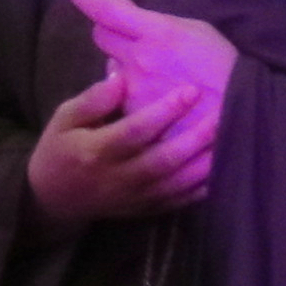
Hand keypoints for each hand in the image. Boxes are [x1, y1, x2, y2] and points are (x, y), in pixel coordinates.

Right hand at [26, 72, 218, 231]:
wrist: (55, 199)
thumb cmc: (60, 149)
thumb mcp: (63, 119)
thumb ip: (92, 100)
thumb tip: (120, 76)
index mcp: (95, 152)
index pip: (135, 131)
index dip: (164, 112)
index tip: (190, 90)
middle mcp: (118, 177)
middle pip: (164, 159)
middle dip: (197, 136)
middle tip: (223, 112)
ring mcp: (134, 197)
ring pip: (177, 182)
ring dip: (206, 161)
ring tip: (230, 136)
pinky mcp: (146, 209)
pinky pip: (180, 200)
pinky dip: (203, 186)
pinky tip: (222, 165)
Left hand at [66, 0, 237, 124]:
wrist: (239, 113)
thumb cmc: (224, 66)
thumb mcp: (196, 30)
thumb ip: (155, 21)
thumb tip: (122, 5)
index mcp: (157, 34)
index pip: (108, 11)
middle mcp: (137, 60)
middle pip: (101, 37)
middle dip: (110, 34)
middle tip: (131, 41)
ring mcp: (132, 90)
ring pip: (109, 69)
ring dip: (122, 67)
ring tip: (153, 78)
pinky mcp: (132, 115)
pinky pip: (119, 97)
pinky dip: (130, 94)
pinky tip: (152, 99)